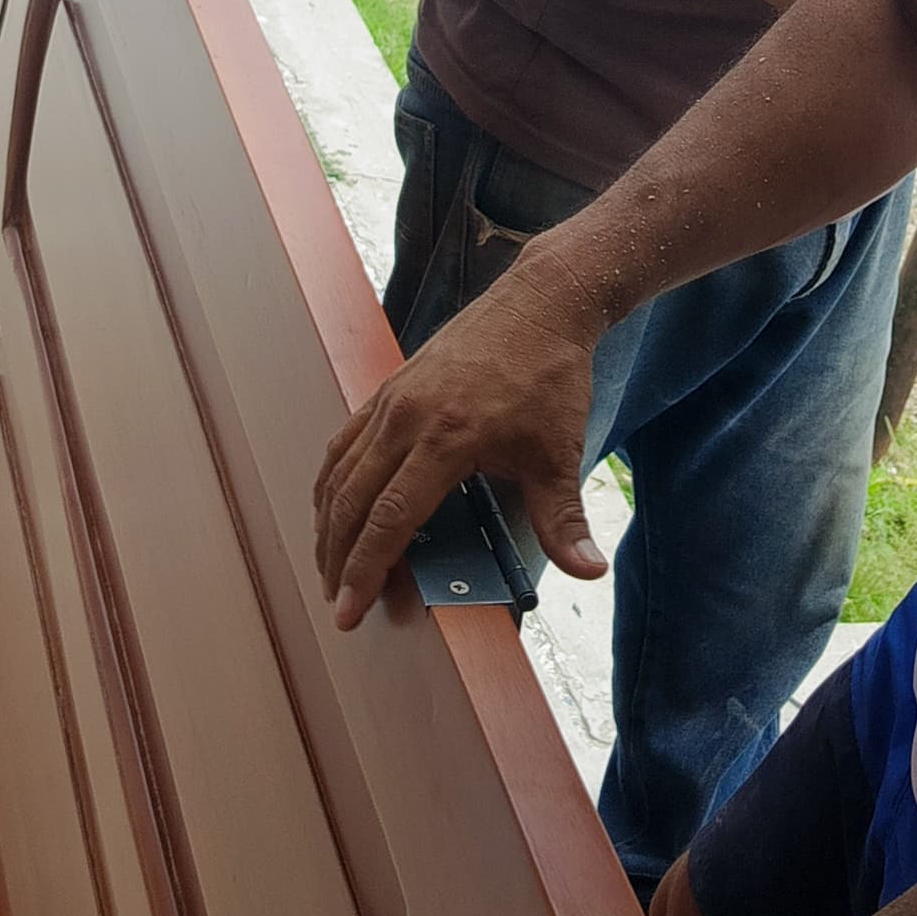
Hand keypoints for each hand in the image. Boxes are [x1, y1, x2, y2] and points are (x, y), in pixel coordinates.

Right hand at [315, 249, 605, 627]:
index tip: (350, 611)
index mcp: (447, 438)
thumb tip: (588, 571)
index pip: (389, 519)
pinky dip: (332, 482)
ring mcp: (391, 400)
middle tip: (338, 605)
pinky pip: (344, 442)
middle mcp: (406, 418)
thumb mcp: (560, 454)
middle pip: (351, 502)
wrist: (539, 304)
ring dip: (328, 525)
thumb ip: (564, 519)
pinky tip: (333, 509)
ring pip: (339, 473)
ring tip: (330, 568)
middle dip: (338, 560)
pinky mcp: (388, 387)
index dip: (366, 569)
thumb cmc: (550, 378)